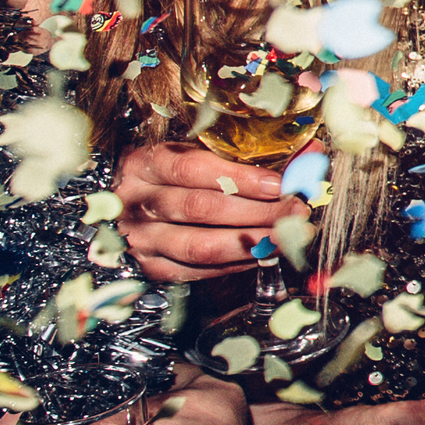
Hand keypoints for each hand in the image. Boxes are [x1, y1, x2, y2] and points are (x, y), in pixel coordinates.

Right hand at [112, 141, 290, 283]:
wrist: (115, 210)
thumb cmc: (168, 176)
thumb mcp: (193, 153)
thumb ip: (247, 153)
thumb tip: (308, 156)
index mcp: (145, 164)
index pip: (192, 169)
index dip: (240, 177)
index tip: (280, 183)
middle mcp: (137, 202)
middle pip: (201, 208)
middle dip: (258, 211)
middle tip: (297, 210)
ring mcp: (142, 240)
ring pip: (200, 245)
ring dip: (252, 242)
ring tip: (287, 235)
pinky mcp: (151, 269)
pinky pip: (199, 271)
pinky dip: (236, 263)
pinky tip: (263, 252)